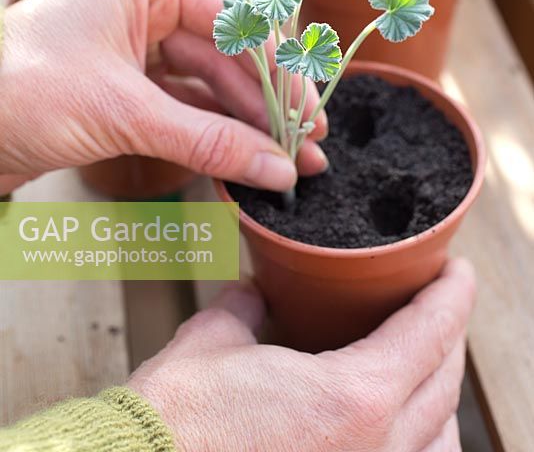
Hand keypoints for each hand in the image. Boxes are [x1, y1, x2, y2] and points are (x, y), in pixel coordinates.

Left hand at [0, 0, 326, 193]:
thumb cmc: (17, 94)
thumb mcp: (124, 115)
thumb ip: (209, 141)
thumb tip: (278, 170)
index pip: (232, 16)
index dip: (277, 67)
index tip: (308, 111)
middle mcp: (141, 0)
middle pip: (225, 51)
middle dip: (266, 104)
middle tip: (306, 146)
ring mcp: (133, 40)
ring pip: (207, 80)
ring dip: (245, 122)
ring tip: (285, 161)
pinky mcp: (123, 80)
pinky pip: (182, 101)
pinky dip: (212, 130)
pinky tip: (244, 156)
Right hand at [130, 258, 474, 451]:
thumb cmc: (177, 419)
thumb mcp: (213, 339)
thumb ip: (243, 306)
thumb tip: (252, 290)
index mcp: (352, 398)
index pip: (429, 334)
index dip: (451, 295)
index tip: (458, 270)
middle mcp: (375, 450)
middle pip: (442, 382)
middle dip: (449, 333)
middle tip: (440, 301)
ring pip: (438, 437)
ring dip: (440, 392)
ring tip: (428, 359)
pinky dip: (421, 440)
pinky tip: (407, 426)